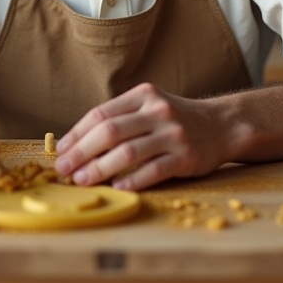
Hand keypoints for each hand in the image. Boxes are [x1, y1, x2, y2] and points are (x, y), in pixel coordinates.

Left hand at [53, 82, 231, 190]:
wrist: (222, 125)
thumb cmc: (175, 120)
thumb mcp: (149, 107)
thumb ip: (120, 119)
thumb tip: (77, 144)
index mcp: (143, 95)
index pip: (100, 114)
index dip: (77, 134)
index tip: (60, 151)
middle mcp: (158, 111)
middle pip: (110, 132)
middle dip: (82, 153)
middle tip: (64, 169)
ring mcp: (173, 134)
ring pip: (128, 153)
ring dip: (100, 169)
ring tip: (83, 181)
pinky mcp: (186, 157)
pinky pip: (153, 171)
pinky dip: (132, 180)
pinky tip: (116, 187)